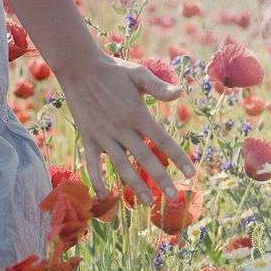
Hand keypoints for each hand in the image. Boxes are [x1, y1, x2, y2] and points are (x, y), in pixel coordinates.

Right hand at [54, 53, 194, 205]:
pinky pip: (92, 163)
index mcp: (137, 114)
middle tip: (174, 197)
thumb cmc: (113, 70)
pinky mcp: (88, 138)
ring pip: (121, 165)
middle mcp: (122, 128)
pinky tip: (104, 195)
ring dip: (134, 185)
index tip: (191, 173)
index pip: (162, 140)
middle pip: (145, 158)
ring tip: (147, 202)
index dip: (178, 157)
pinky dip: (96, 179)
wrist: (79, 68)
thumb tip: (180, 93)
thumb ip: (158, 87)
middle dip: (161, 179)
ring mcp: (103, 136)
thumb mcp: (138, 73)